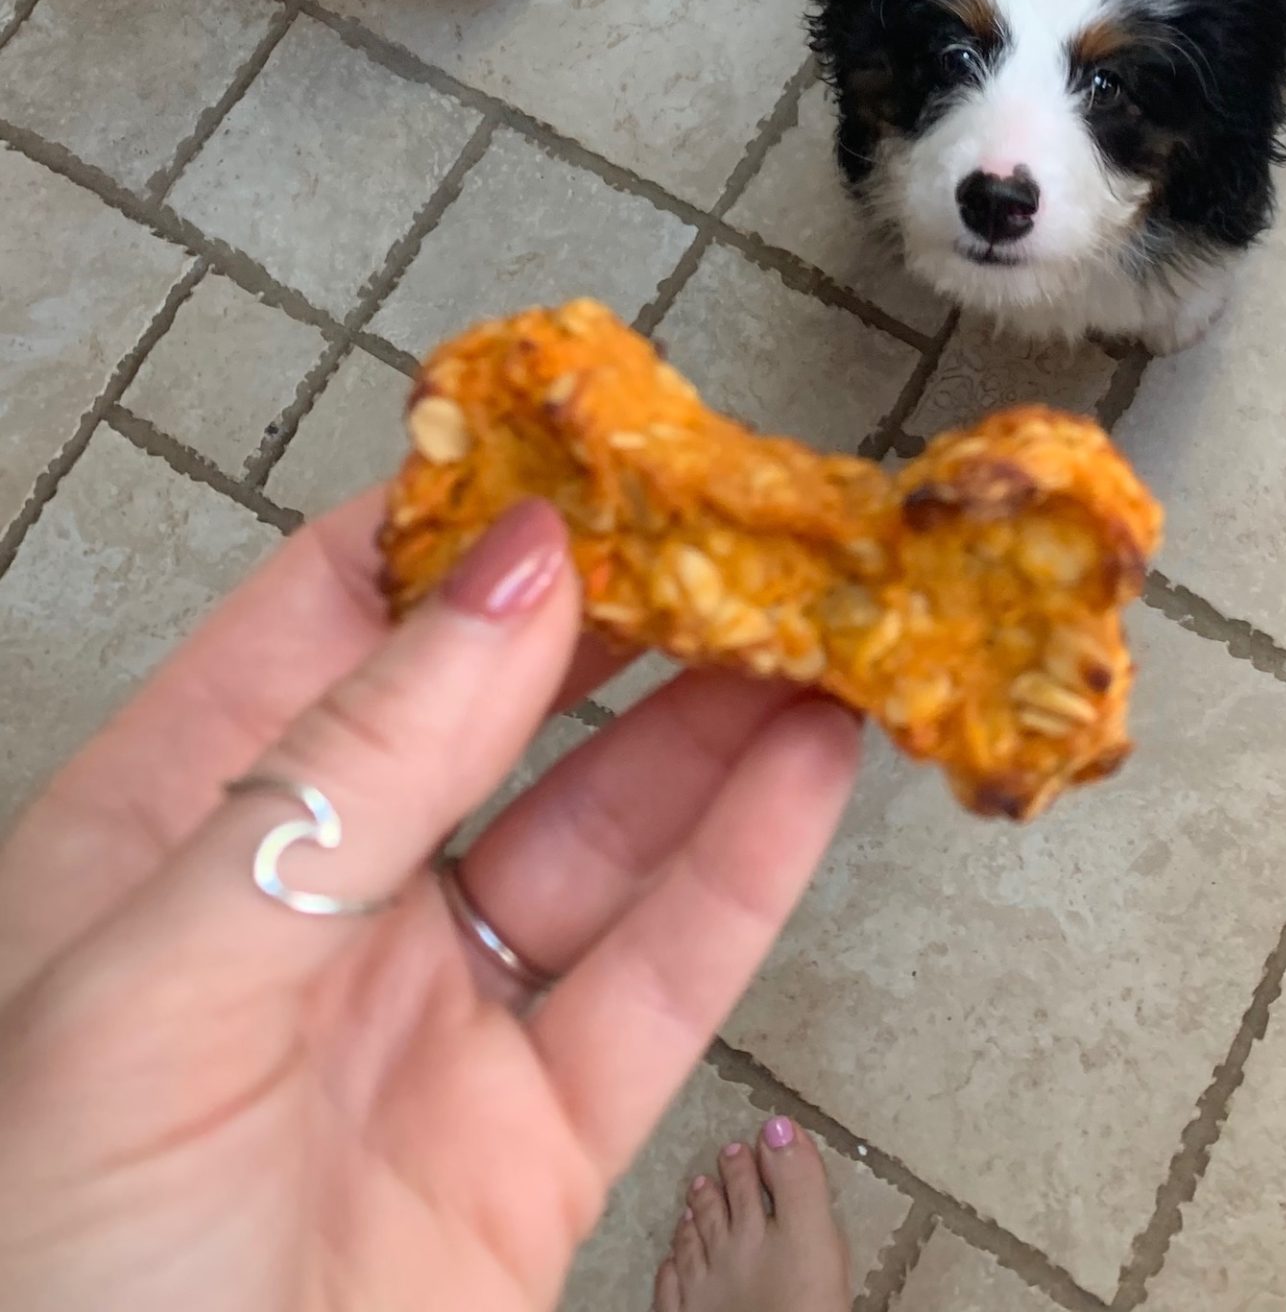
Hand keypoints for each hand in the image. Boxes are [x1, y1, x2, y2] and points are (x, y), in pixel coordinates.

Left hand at [0, 491, 859, 1311]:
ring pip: (597, 831)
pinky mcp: (532, 1145)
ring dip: (715, 719)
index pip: (326, 616)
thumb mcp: (161, 981)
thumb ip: (352, 767)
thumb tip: (516, 566)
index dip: (463, 522)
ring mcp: (426, 1028)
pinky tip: (815, 764)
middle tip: (744, 517)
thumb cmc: (60, 1274)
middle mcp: (304, 916)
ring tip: (820, 616)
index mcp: (166, 842)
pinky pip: (658, 979)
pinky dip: (747, 868)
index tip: (592, 447)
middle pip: (489, 713)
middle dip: (620, 610)